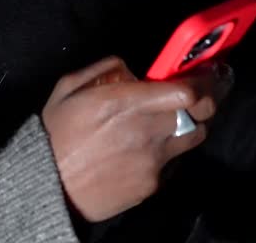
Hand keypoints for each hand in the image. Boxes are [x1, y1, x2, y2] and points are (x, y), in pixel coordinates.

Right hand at [41, 56, 217, 221]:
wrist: (47, 186)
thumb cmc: (56, 133)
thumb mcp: (69, 87)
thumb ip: (104, 69)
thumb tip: (132, 70)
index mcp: (125, 102)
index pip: (186, 92)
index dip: (204, 81)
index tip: (208, 72)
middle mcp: (146, 131)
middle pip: (201, 115)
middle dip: (207, 100)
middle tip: (203, 93)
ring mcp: (152, 162)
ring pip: (192, 138)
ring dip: (190, 126)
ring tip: (171, 121)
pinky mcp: (150, 185)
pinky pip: (169, 162)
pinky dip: (164, 152)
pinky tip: (143, 151)